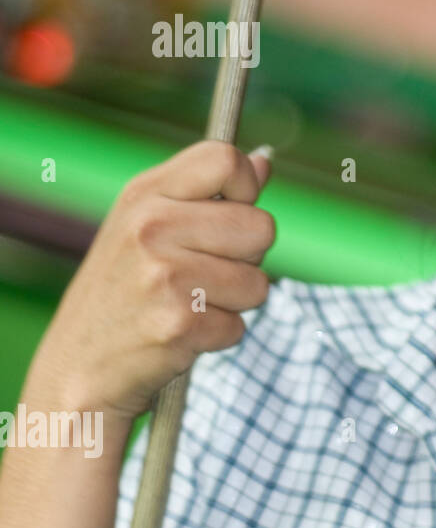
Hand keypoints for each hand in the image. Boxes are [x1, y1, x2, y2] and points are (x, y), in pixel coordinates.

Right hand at [24, 140, 274, 424]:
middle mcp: (151, 228)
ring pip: (259, 282)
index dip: (246, 187)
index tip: (233, 211)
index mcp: (144, 195)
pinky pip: (241, 325)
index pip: (225, 160)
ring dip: (235, 302)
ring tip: (190, 304)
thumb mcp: (149, 225)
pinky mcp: (179, 324)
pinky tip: (181, 334)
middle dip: (247, 257)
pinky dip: (219, 335)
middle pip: (261, 226)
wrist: (77, 367)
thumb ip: (208, 192)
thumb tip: (266, 160)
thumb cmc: (124, 292)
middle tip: (203, 273)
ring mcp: (164, 276)